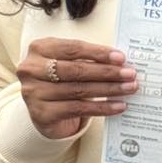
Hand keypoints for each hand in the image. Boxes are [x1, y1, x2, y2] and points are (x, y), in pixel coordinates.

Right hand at [18, 39, 137, 139]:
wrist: (45, 111)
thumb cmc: (61, 81)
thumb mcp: (69, 63)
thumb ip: (88, 59)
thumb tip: (120, 62)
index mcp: (39, 49)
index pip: (73, 48)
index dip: (98, 53)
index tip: (121, 58)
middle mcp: (31, 69)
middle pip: (76, 70)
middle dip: (107, 72)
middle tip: (130, 74)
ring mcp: (34, 93)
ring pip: (79, 90)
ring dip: (109, 89)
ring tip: (128, 88)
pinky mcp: (41, 114)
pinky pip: (78, 109)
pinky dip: (102, 107)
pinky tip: (118, 105)